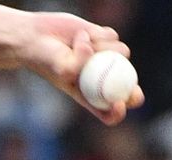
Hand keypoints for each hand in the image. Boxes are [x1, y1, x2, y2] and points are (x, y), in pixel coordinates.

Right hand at [20, 12, 144, 124]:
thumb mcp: (60, 69)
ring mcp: (106, 58)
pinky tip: (81, 35)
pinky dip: (99, 35)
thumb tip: (94, 51)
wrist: (37, 36)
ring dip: (104, 48)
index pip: (108, 113)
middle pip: (128, 89)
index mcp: (89, 96)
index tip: (118, 104)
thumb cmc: (45, 59)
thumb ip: (77, 64)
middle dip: (133, 92)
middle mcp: (101, 79)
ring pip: (121, 53)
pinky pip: (112, 36)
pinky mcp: (106, 39)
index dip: (117, 112)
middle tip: (134, 91)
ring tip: (79, 46)